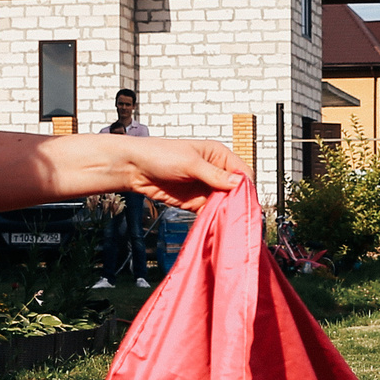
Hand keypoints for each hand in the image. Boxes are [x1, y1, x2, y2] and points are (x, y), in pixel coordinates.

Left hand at [113, 138, 245, 210]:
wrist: (134, 168)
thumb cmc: (160, 155)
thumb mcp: (190, 163)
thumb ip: (214, 175)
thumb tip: (239, 183)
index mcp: (218, 155)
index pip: (242, 172)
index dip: (245, 187)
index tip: (245, 201)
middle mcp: (215, 171)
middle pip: (235, 190)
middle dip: (237, 202)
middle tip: (237, 215)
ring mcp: (205, 187)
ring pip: (224, 203)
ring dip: (225, 212)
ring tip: (227, 222)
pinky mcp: (195, 202)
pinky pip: (210, 211)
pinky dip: (213, 218)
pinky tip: (215, 224)